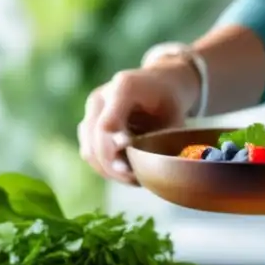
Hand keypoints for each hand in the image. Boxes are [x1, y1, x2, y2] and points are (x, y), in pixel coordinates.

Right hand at [78, 58, 199, 184]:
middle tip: (134, 180)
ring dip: (109, 169)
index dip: (114, 141)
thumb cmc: (170, 102)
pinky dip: (105, 167)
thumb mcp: (175, 116)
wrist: (158, 84)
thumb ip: (164, 137)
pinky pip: (89, 152)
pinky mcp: (89, 125)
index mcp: (126, 86)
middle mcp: (102, 97)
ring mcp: (92, 111)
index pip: (111, 116)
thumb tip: (152, 166)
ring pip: (89, 148)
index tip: (124, 159)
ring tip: (132, 180)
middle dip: (114, 164)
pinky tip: (124, 174)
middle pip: (96, 138)